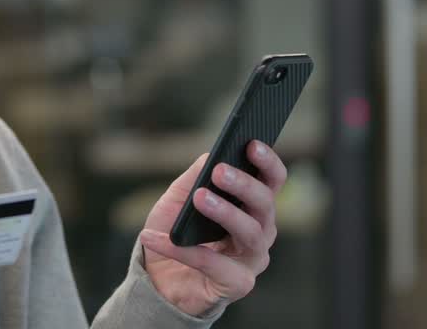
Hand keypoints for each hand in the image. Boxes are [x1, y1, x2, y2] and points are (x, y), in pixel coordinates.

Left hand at [137, 141, 286, 316]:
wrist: (158, 278)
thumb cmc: (176, 233)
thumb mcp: (178, 198)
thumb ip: (195, 176)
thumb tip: (210, 156)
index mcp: (253, 207)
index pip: (272, 181)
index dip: (267, 163)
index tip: (252, 143)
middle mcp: (260, 232)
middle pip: (265, 205)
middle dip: (245, 185)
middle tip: (220, 170)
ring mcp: (251, 260)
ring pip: (250, 233)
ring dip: (225, 212)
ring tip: (200, 197)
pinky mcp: (237, 284)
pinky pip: (213, 264)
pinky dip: (183, 250)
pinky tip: (154, 236)